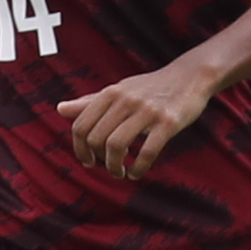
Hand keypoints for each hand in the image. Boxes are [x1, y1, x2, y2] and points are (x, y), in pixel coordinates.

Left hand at [57, 60, 214, 179]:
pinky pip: (147, 152)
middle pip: (96, 138)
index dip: (80, 149)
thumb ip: (90, 102)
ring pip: (116, 146)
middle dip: (98, 160)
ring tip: (120, 172)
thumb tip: (60, 109)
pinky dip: (138, 168)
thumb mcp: (118, 90)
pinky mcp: (168, 123)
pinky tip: (137, 173)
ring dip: (114, 166)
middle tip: (108, 168)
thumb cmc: (150, 87)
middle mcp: (125, 100)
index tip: (88, 160)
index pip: (81, 126)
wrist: (190, 77)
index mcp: (110, 93)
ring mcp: (147, 111)